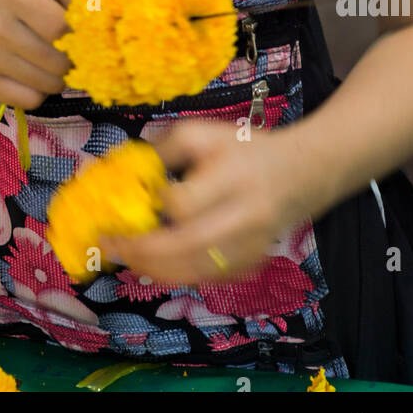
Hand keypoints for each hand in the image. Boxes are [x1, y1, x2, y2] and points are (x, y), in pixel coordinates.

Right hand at [0, 0, 78, 108]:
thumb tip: (104, 19)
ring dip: (57, 78)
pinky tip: (33, 72)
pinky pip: (28, 101)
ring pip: (44, 86)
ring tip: (51, 60)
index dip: (81, 38)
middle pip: (55, 62)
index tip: (85, 37)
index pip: (60, 29)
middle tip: (71, 52)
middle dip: (72, 61)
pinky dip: (39, 92)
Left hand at [100, 121, 311, 285]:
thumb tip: (121, 170)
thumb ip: (163, 150)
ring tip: (127, 258)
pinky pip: (210, 278)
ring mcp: (253, 244)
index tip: (132, 201)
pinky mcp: (253, 262)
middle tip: (112, 246)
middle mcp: (246, 214)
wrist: (301, 172)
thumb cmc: (243, 149)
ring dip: (156, 269)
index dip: (157, 206)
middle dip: (144, 251)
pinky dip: (180, 275)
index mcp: (234, 175)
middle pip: (190, 245)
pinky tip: (158, 265)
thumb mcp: (203, 133)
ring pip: (199, 270)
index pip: (187, 203)